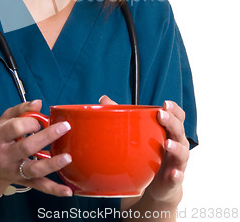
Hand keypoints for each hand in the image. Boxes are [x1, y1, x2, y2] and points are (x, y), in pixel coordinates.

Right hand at [0, 100, 72, 196]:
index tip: (41, 120)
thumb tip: (38, 103)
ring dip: (52, 164)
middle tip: (64, 127)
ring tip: (68, 157)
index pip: (15, 127)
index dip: (31, 122)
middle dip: (47, 136)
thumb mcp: (3, 121)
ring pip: (34, 169)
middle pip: (27, 147)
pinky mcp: (24, 182)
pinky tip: (67, 190)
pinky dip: (54, 190)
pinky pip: (40, 186)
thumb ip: (21, 110)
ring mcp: (15, 171)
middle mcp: (5, 156)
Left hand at [99, 96, 188, 210]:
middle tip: (161, 115)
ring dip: (176, 147)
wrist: (155, 186)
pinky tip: (173, 173)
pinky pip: (178, 177)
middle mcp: (177, 144)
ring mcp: (177, 162)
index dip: (174, 109)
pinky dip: (176, 176)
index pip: (177, 116)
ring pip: (182, 153)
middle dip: (172, 122)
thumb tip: (104, 99)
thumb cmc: (149, 154)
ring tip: (167, 144)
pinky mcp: (173, 179)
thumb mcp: (138, 135)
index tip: (165, 104)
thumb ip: (122, 116)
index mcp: (168, 130)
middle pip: (179, 130)